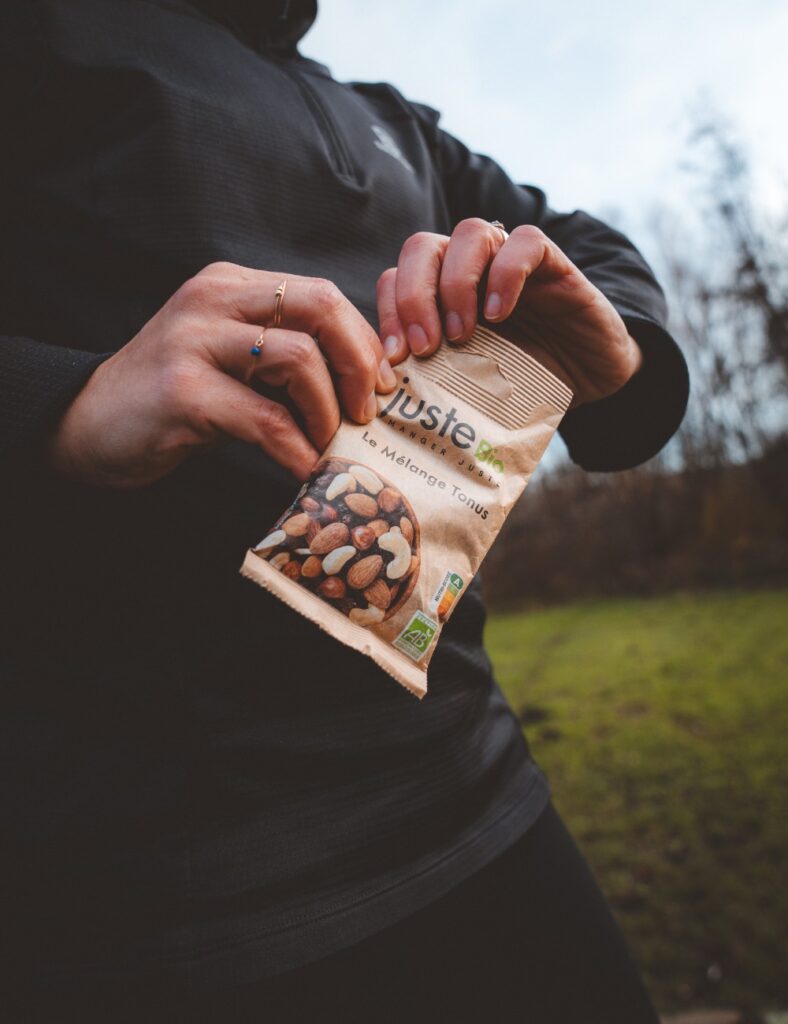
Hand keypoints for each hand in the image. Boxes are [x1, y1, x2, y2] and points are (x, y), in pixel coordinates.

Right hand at [50, 262, 395, 487]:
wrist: (89, 427)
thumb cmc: (175, 400)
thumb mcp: (234, 364)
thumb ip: (286, 359)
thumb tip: (366, 384)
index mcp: (233, 287)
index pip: (323, 295)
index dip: (364, 342)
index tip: (382, 386)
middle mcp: (214, 300)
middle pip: (321, 307)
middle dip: (360, 364)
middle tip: (367, 412)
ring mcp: (194, 341)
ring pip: (299, 359)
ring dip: (328, 412)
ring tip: (328, 445)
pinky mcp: (183, 392)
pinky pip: (267, 420)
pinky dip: (297, 450)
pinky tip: (302, 468)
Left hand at [376, 219, 641, 405]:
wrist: (588, 379)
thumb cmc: (522, 383)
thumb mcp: (469, 385)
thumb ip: (432, 378)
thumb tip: (390, 398)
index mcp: (439, 294)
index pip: (395, 279)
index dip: (387, 315)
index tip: (394, 362)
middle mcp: (469, 268)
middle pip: (421, 248)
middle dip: (413, 297)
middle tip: (424, 348)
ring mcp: (508, 258)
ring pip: (469, 235)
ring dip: (456, 284)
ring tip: (462, 334)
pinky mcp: (551, 261)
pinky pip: (524, 243)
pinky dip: (506, 275)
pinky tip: (501, 315)